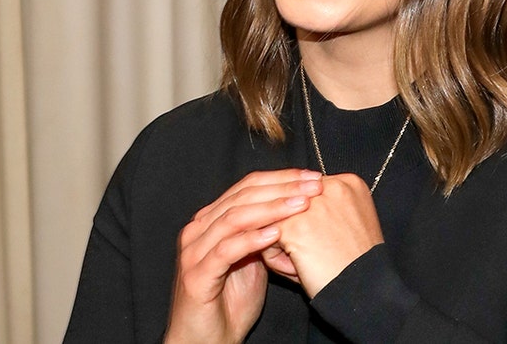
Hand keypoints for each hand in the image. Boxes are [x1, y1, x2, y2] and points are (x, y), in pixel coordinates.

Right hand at [164, 169, 322, 342]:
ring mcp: (193, 252)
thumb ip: (266, 234)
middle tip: (313, 186)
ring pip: (234, 219)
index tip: (313, 178)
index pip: (247, 186)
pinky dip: (252, 239)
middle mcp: (197, 230)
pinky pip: (226, 251)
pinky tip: (276, 233)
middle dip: (282, 189)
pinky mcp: (196, 276)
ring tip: (301, 205)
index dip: (281, 179)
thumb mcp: (255, 261)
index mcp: (210, 220)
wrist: (205, 341)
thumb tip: (298, 209)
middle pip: (242, 197)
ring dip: (271, 209)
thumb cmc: (230, 302)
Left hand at [270, 173, 383, 297]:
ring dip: (281, 242)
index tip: (322, 241)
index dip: (306, 218)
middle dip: (291, 229)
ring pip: (276, 218)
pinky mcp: (293, 226)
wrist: (363, 291)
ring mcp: (311, 204)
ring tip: (302, 262)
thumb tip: (290, 208)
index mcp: (348, 183)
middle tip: (312, 255)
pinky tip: (297, 269)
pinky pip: (266, 236)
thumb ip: (326, 208)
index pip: (307, 191)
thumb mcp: (351, 223)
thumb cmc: (357, 265)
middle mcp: (330, 186)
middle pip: (290, 202)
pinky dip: (275, 258)